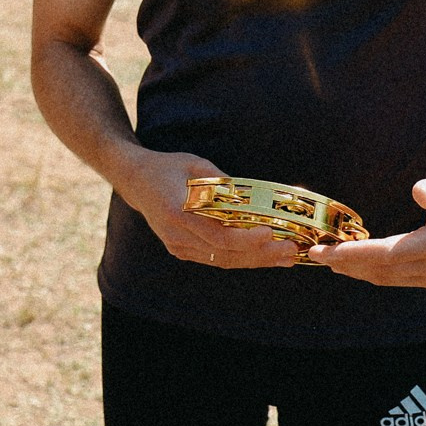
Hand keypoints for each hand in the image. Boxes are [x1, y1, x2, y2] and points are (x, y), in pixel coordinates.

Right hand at [116, 148, 304, 271]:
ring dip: (256, 260)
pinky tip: (264, 257)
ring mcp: (178, 246)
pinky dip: (241, 258)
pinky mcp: (181, 250)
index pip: (218, 235)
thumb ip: (223, 183)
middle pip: (225, 253)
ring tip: (285, 257)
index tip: (270, 232)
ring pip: (223, 260)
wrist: (136, 181)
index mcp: (178, 212)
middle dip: (261, 254)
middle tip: (290, 250)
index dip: (246, 238)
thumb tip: (255, 196)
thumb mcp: (196, 164)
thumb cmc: (168, 167)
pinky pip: (215, 258)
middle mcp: (177, 235)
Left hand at [309, 171, 425, 288]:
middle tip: (313, 253)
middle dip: (344, 262)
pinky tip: (350, 264)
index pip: (386, 254)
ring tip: (325, 260)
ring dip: (353, 270)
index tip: (326, 251)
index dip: (354, 254)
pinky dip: (369, 272)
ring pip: (384, 277)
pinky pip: (392, 278)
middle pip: (380, 270)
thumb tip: (419, 194)